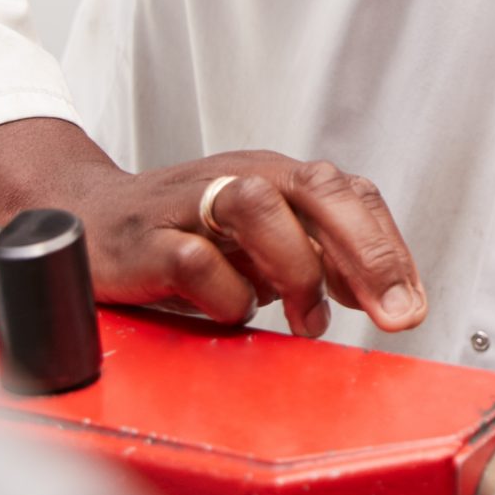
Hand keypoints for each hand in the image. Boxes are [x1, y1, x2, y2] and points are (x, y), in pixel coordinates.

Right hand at [0, 116, 425, 338]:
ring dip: (296, 268)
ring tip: (304, 318)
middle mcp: (240, 177)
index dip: (390, 247)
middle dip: (368, 252)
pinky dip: (223, 296)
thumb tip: (381, 293)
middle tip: (393, 312)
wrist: (84, 218)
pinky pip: (196, 261)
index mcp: (276, 176)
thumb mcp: (260, 242)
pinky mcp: (146, 238)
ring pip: (259, 206)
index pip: (352, 193)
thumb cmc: (179, 233)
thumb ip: (319, 258)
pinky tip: (230, 314)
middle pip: (319, 189)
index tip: (410, 303)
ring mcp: (191, 202)